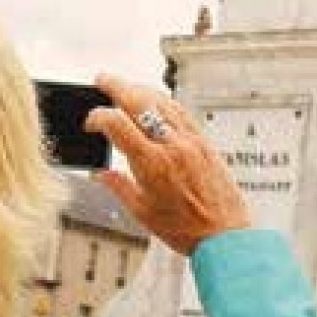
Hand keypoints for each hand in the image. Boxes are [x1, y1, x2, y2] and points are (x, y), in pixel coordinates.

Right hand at [85, 73, 251, 255]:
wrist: (225, 235)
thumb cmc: (187, 229)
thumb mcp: (142, 212)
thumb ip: (118, 187)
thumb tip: (100, 174)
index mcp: (152, 164)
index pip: (117, 124)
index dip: (97, 117)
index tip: (91, 123)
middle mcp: (172, 146)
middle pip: (140, 102)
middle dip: (116, 86)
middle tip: (102, 81)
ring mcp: (191, 141)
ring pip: (163, 101)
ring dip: (141, 90)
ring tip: (126, 87)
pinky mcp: (205, 142)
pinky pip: (182, 111)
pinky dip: (165, 101)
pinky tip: (156, 101)